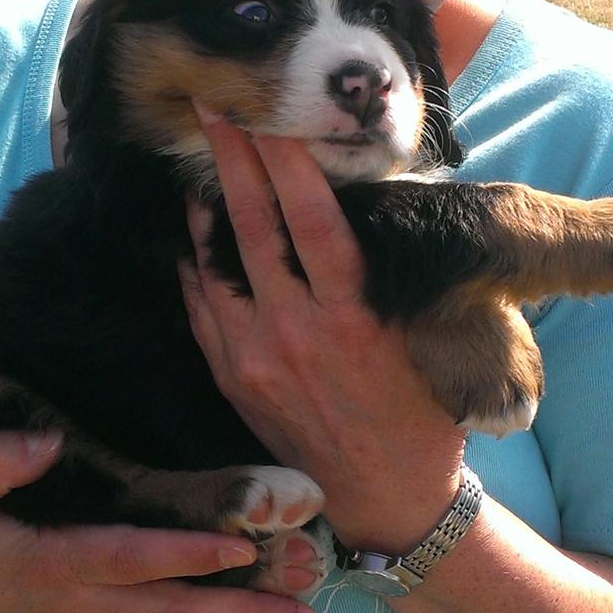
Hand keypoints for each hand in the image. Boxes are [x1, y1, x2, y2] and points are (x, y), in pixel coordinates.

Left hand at [179, 106, 465, 553]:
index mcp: (354, 319)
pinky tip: (190, 234)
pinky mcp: (233, 380)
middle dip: (233, 161)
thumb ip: (384, 282)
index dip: (290, 161)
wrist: (386, 503)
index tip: (272, 114)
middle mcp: (296, 332)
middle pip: (256, 228)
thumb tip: (362, 212)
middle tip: (213, 109)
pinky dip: (194, 266)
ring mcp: (255, 359)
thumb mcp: (423, 343)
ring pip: (216, 265)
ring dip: (204, 208)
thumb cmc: (420, 421)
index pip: (316, 220)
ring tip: (195, 161)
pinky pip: (202, 309)